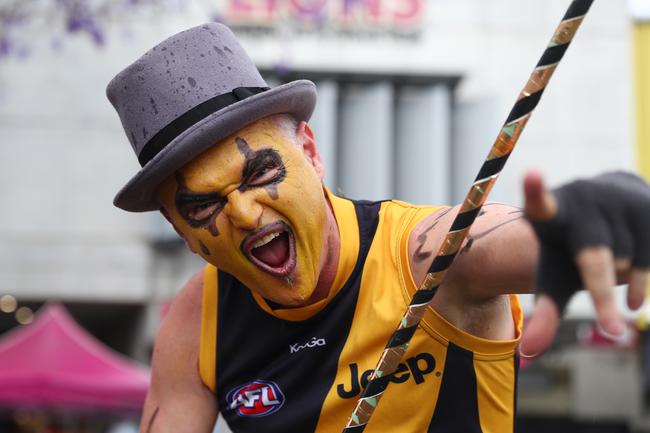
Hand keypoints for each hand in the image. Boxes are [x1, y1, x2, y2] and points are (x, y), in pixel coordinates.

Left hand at [519, 170, 649, 356]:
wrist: (606, 207)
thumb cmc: (570, 249)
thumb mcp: (554, 277)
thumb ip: (542, 312)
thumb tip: (526, 356)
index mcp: (552, 214)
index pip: (542, 204)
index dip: (536, 192)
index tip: (531, 176)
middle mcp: (585, 200)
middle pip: (593, 257)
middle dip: (601, 294)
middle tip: (612, 331)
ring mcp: (621, 200)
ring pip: (627, 261)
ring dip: (621, 280)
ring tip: (610, 268)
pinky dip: (642, 283)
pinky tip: (632, 295)